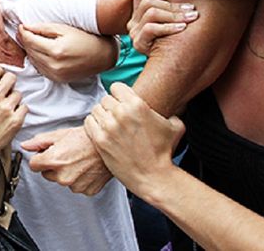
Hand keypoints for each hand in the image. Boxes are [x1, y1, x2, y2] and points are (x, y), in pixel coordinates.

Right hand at [0, 66, 27, 167]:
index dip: (0, 74)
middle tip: (6, 92)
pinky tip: (11, 116)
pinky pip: (25, 107)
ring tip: (6, 108)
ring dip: (14, 100)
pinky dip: (20, 111)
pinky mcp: (16, 119)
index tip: (0, 78)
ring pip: (19, 93)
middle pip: (12, 77)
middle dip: (10, 84)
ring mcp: (6, 108)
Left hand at [18, 23, 117, 82]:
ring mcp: (56, 74)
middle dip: (25, 40)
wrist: (102, 56)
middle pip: (29, 51)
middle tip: (25, 31)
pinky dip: (38, 60)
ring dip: (30, 50)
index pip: (30, 40)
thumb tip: (25, 27)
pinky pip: (40, 69)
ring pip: (33, 61)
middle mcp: (54, 65)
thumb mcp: (64, 28)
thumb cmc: (85, 38)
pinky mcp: (58, 80)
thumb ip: (43, 28)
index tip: (21, 26)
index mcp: (55, 50)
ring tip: (34, 40)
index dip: (23, 32)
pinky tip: (42, 52)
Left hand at [21, 126, 111, 194]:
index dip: (40, 158)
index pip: (33, 165)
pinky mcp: (87, 190)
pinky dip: (79, 179)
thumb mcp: (60, 134)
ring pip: (62, 181)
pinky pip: (76, 186)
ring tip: (78, 160)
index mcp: (53, 161)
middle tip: (66, 154)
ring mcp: (75, 185)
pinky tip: (85, 168)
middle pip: (47, 174)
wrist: (109, 144)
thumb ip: (39, 142)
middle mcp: (63, 176)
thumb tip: (25, 146)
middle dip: (52, 166)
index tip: (47, 153)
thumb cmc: (86, 138)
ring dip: (66, 173)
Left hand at [84, 82, 184, 196]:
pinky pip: (89, 122)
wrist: (153, 176)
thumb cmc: (164, 152)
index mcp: (137, 105)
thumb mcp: (175, 126)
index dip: (120, 94)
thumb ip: (171, 111)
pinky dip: (93, 125)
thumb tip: (170, 107)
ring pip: (96, 109)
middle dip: (112, 107)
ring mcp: (109, 126)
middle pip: (106, 99)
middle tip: (118, 117)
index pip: (116, 87)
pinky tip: (102, 131)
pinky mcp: (100, 139)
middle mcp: (121, 113)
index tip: (122, 102)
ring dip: (102, 115)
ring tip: (110, 125)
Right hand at [127, 0, 197, 53]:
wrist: (174, 68)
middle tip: (193, 11)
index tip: (183, 5)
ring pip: (151, 13)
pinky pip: (151, 28)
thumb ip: (170, 3)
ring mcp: (134, 32)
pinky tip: (182, 29)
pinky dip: (169, 27)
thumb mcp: (172, 17)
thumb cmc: (177, 40)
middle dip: (174, 6)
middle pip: (149, 2)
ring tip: (190, 19)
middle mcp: (133, 21)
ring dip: (174, 15)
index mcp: (138, 11)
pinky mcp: (139, 43)